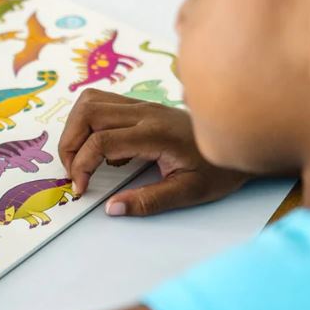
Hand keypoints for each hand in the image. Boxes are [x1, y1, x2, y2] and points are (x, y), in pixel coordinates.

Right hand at [58, 89, 250, 216]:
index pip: (101, 141)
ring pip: (90, 100)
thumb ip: (149, 201)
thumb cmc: (218, 168)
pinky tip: (100, 149)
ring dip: (74, 129)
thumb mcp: (189, 192)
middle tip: (73, 172)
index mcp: (155, 133)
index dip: (81, 165)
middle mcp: (145, 111)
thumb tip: (112, 208)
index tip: (81, 189)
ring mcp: (142, 104)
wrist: (241, 139)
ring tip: (79, 159)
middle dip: (69, 144)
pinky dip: (87, 124)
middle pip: (87, 111)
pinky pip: (101, 103)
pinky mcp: (141, 105)